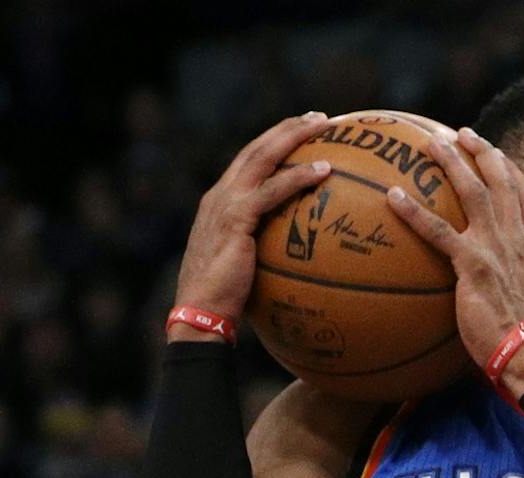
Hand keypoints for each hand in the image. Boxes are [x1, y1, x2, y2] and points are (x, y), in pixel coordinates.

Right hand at [172, 112, 336, 329]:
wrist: (199, 313)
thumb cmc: (223, 301)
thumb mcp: (242, 266)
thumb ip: (260, 249)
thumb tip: (291, 256)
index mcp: (219, 203)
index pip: (248, 163)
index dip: (273, 143)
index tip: (299, 132)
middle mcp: (220, 196)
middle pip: (256, 149)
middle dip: (287, 128)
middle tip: (318, 118)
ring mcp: (225, 204)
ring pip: (263, 157)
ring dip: (294, 137)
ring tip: (323, 125)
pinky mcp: (236, 219)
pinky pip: (272, 190)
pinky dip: (298, 177)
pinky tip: (323, 170)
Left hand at [385, 127, 523, 391]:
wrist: (523, 352)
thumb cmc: (519, 334)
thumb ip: (512, 275)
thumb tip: (495, 277)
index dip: (508, 169)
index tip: (493, 152)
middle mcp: (518, 237)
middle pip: (501, 180)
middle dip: (482, 151)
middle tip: (462, 134)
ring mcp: (496, 247)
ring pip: (473, 192)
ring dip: (451, 163)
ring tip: (430, 144)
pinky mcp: (473, 264)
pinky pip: (438, 230)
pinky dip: (414, 211)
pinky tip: (392, 197)